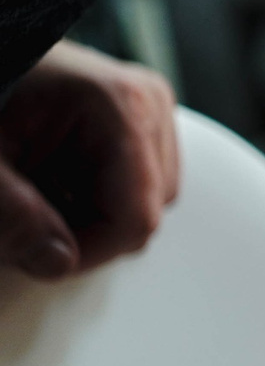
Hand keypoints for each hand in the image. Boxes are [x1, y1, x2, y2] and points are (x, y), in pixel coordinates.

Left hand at [0, 42, 181, 278]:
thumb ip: (13, 215)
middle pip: (149, 208)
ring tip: (37, 186)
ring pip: (149, 197)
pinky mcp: (141, 114)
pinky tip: (54, 174)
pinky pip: (140, 177)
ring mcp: (150, 106)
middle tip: (29, 213)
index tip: (37, 252)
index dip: (87, 251)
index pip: (138, 217)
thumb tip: (57, 262)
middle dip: (89, 228)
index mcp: (121, 106)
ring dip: (92, 210)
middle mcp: (149, 103)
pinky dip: (95, 191)